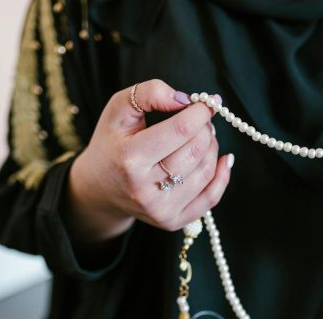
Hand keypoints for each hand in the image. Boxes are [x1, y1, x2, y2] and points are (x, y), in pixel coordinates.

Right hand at [66, 79, 233, 242]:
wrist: (99, 188)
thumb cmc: (112, 143)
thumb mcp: (118, 110)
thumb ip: (149, 93)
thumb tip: (185, 99)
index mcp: (129, 158)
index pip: (181, 130)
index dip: (201, 112)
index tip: (208, 101)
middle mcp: (144, 188)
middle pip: (196, 150)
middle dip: (206, 128)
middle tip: (201, 119)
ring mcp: (159, 209)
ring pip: (206, 171)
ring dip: (211, 147)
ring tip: (201, 137)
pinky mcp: (171, 222)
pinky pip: (211, 197)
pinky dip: (222, 175)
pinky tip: (223, 159)